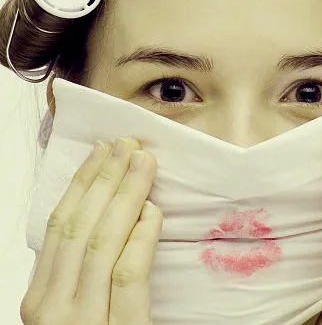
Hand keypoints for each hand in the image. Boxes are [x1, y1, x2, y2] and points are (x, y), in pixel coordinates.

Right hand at [20, 137, 161, 323]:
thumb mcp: (71, 310)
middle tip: (127, 144)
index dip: (82, 182)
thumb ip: (77, 273)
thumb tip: (104, 211)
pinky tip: (153, 211)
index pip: (59, 226)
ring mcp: (84, 323)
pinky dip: (141, 237)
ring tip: (144, 163)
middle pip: (80, 227)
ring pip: (103, 243)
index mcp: (39, 299)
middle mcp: (54, 310)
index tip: (101, 150)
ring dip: (126, 194)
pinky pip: (128, 274)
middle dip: (104, 178)